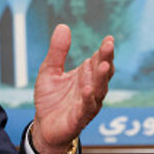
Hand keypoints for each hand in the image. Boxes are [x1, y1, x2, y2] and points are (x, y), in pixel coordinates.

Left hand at [32, 24, 114, 153]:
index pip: (99, 60)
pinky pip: (86, 107)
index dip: (104, 51)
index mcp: (86, 75)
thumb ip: (57, 51)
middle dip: (106, 59)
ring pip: (99, 89)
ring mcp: (88, 103)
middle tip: (109, 46)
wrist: (44, 126)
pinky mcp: (79, 117)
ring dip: (101, 77)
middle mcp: (92, 88)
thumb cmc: (51, 98)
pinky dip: (88, 98)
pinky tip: (88, 89)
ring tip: (104, 65)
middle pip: (103, 72)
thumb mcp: (49, 71)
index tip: (108, 38)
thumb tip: (63, 26)